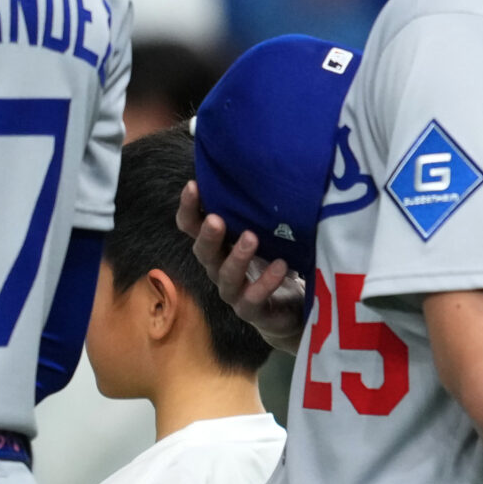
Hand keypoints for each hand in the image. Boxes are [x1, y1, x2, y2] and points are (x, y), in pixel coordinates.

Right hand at [178, 180, 308, 352]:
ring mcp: (234, 293)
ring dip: (237, 257)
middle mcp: (219, 269)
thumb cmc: (273, 263)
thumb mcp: (265, 234)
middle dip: (208, 236)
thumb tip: (262, 171)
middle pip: (203, 253)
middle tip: (216, 219)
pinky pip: (253, 299)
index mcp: (218, 247)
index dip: (189, 209)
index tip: (193, 185)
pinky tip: (282, 265)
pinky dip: (266, 282)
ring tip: (252, 238)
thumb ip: (256, 212)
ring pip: (226, 276)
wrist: (292, 309)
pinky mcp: (253, 312)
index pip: (192, 227)